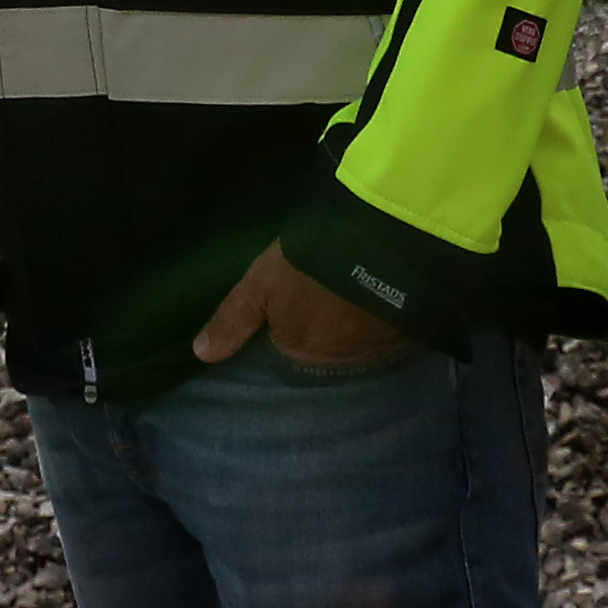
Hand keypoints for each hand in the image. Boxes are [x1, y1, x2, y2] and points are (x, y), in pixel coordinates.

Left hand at [193, 240, 412, 372]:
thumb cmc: (309, 265)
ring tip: (351, 294)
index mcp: (300, 352)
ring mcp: (376, 349)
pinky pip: (386, 330)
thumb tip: (201, 355)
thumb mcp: (261, 284)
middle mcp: (338, 362)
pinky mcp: (407, 334)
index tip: (290, 307)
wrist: (381, 244)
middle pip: (324, 348)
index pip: (288, 349)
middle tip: (321, 295)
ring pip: (356, 340)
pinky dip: (380, 317)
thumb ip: (233, 319)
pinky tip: (380, 297)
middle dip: (322, 328)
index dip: (287, 327)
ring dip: (353, 323)